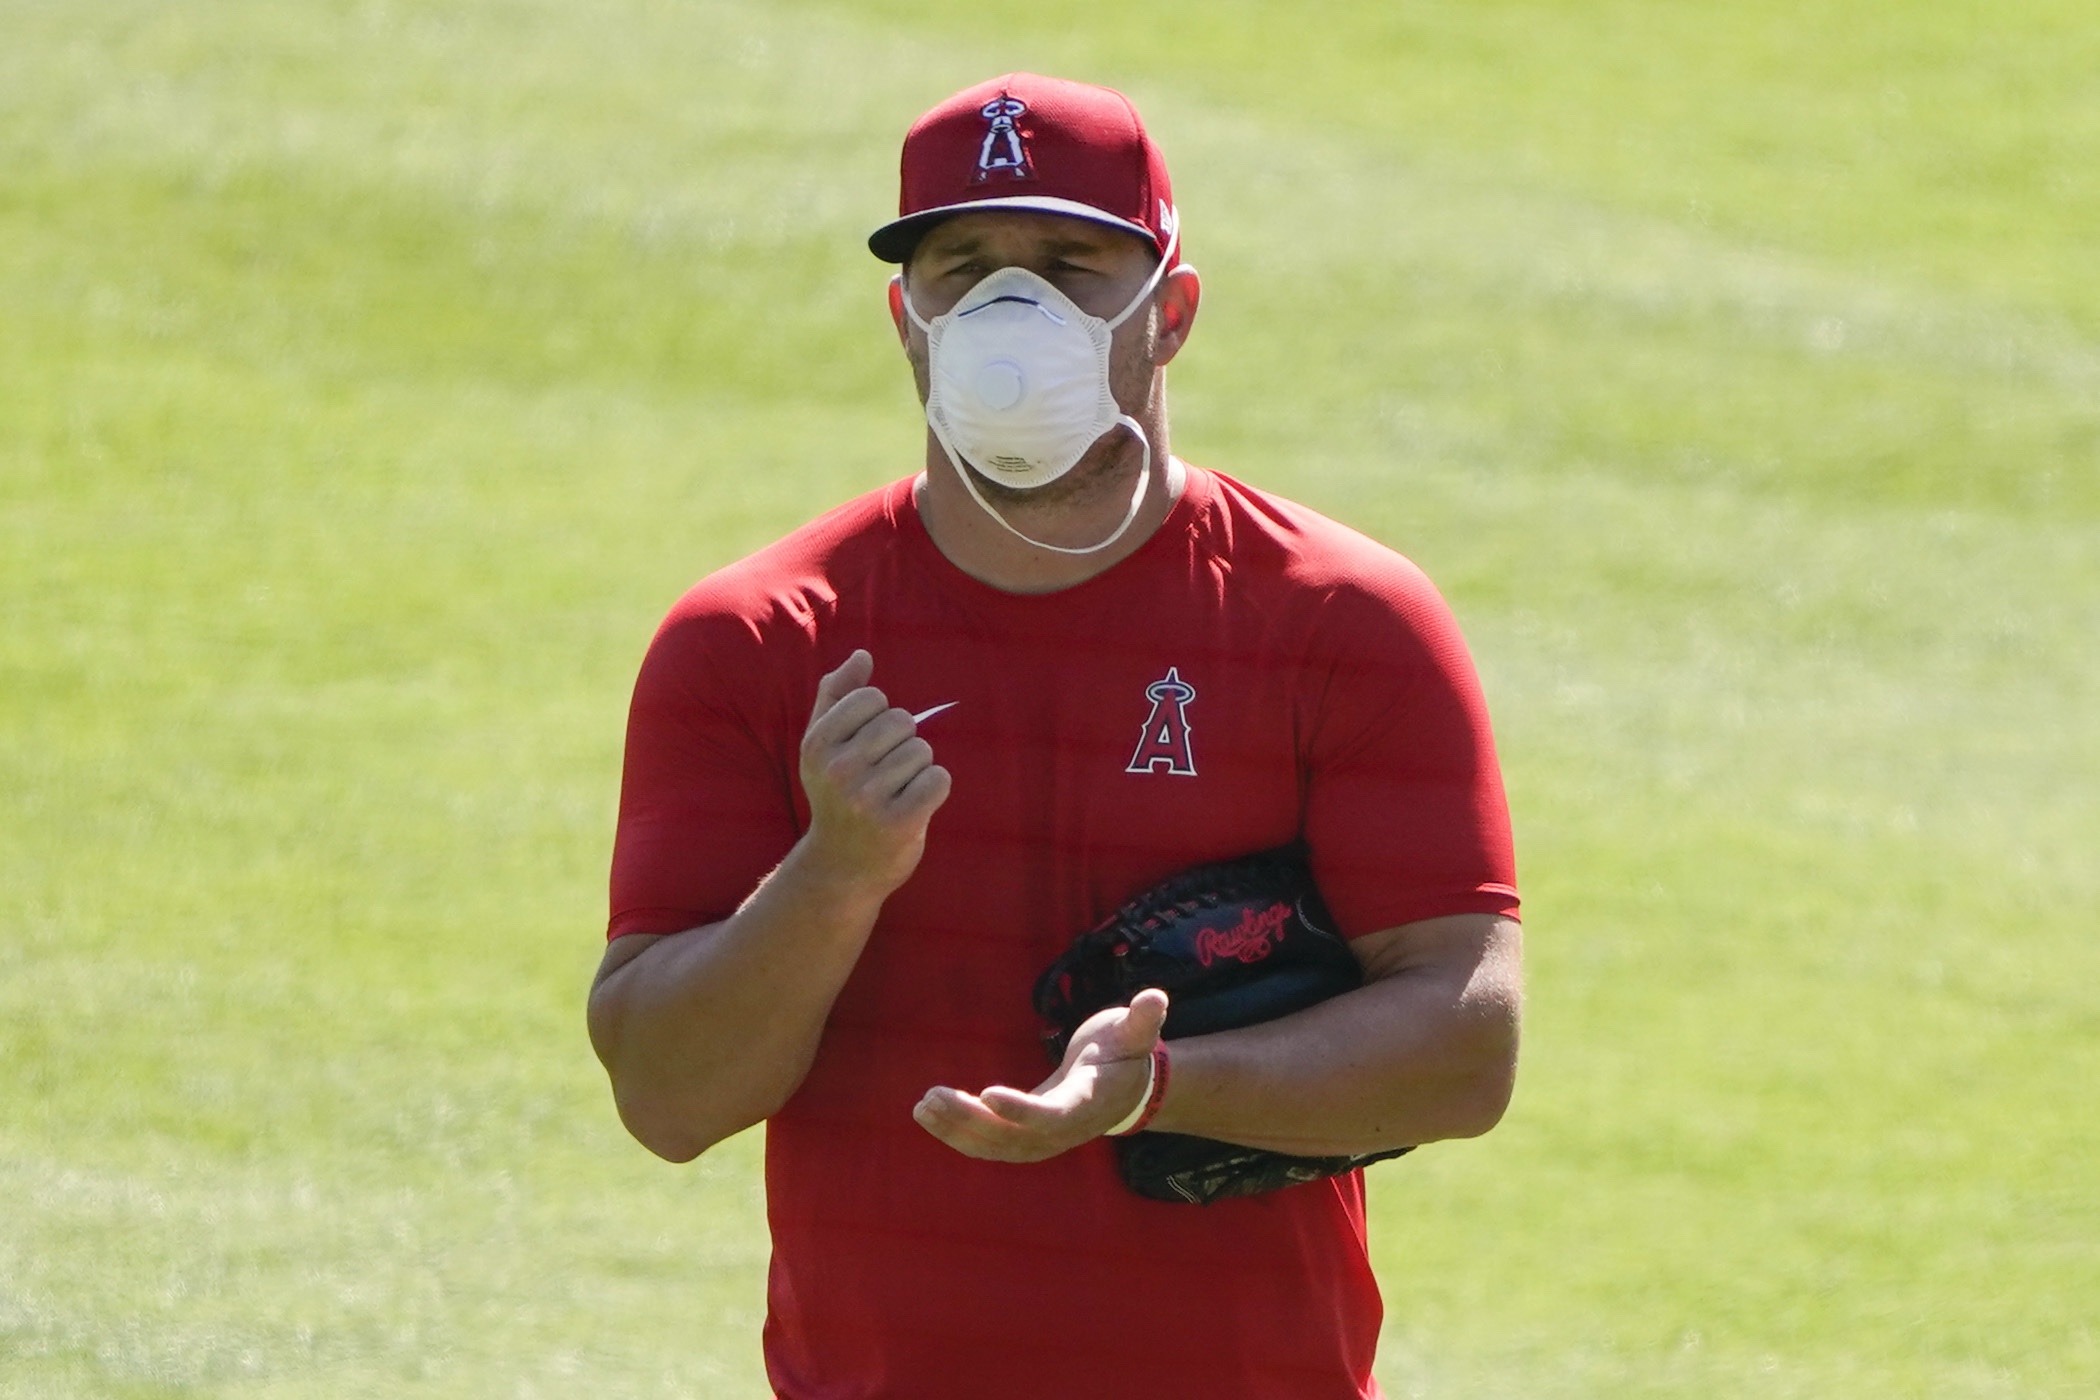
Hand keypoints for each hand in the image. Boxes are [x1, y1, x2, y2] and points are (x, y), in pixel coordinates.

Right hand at [799, 650, 951, 894]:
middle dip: (902, 743)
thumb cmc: (837, 794)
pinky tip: (913, 806)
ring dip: (917, 769)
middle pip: (902, 722)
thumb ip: (837, 694)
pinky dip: (934, 789)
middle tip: (883, 775)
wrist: (843, 867)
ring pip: (923, 750)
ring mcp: (868, 799)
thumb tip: (862, 655)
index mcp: (816, 745)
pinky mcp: (899, 823)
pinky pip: (939, 779)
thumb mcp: (823, 745)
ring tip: (895, 792)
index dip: (879, 717)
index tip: (865, 747)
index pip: (873, 698)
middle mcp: (838, 771)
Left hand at [913, 990, 1169, 1162]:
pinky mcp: (1024, 1140)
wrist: (1126, 1092)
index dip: (1019, 1109)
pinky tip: (928, 1115)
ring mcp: (1042, 1142)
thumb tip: (1155, 997)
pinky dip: (957, 1135)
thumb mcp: (1135, 1033)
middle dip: (970, 1120)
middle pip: (1012, 1136)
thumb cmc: (1125, 1053)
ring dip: (955, 1130)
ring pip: (993, 1146)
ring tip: (923, 1106)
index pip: (1050, 1115)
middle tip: (934, 1096)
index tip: (985, 1093)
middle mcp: (1062, 1132)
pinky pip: (987, 1146)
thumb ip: (1143, 1019)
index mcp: (1086, 1104)